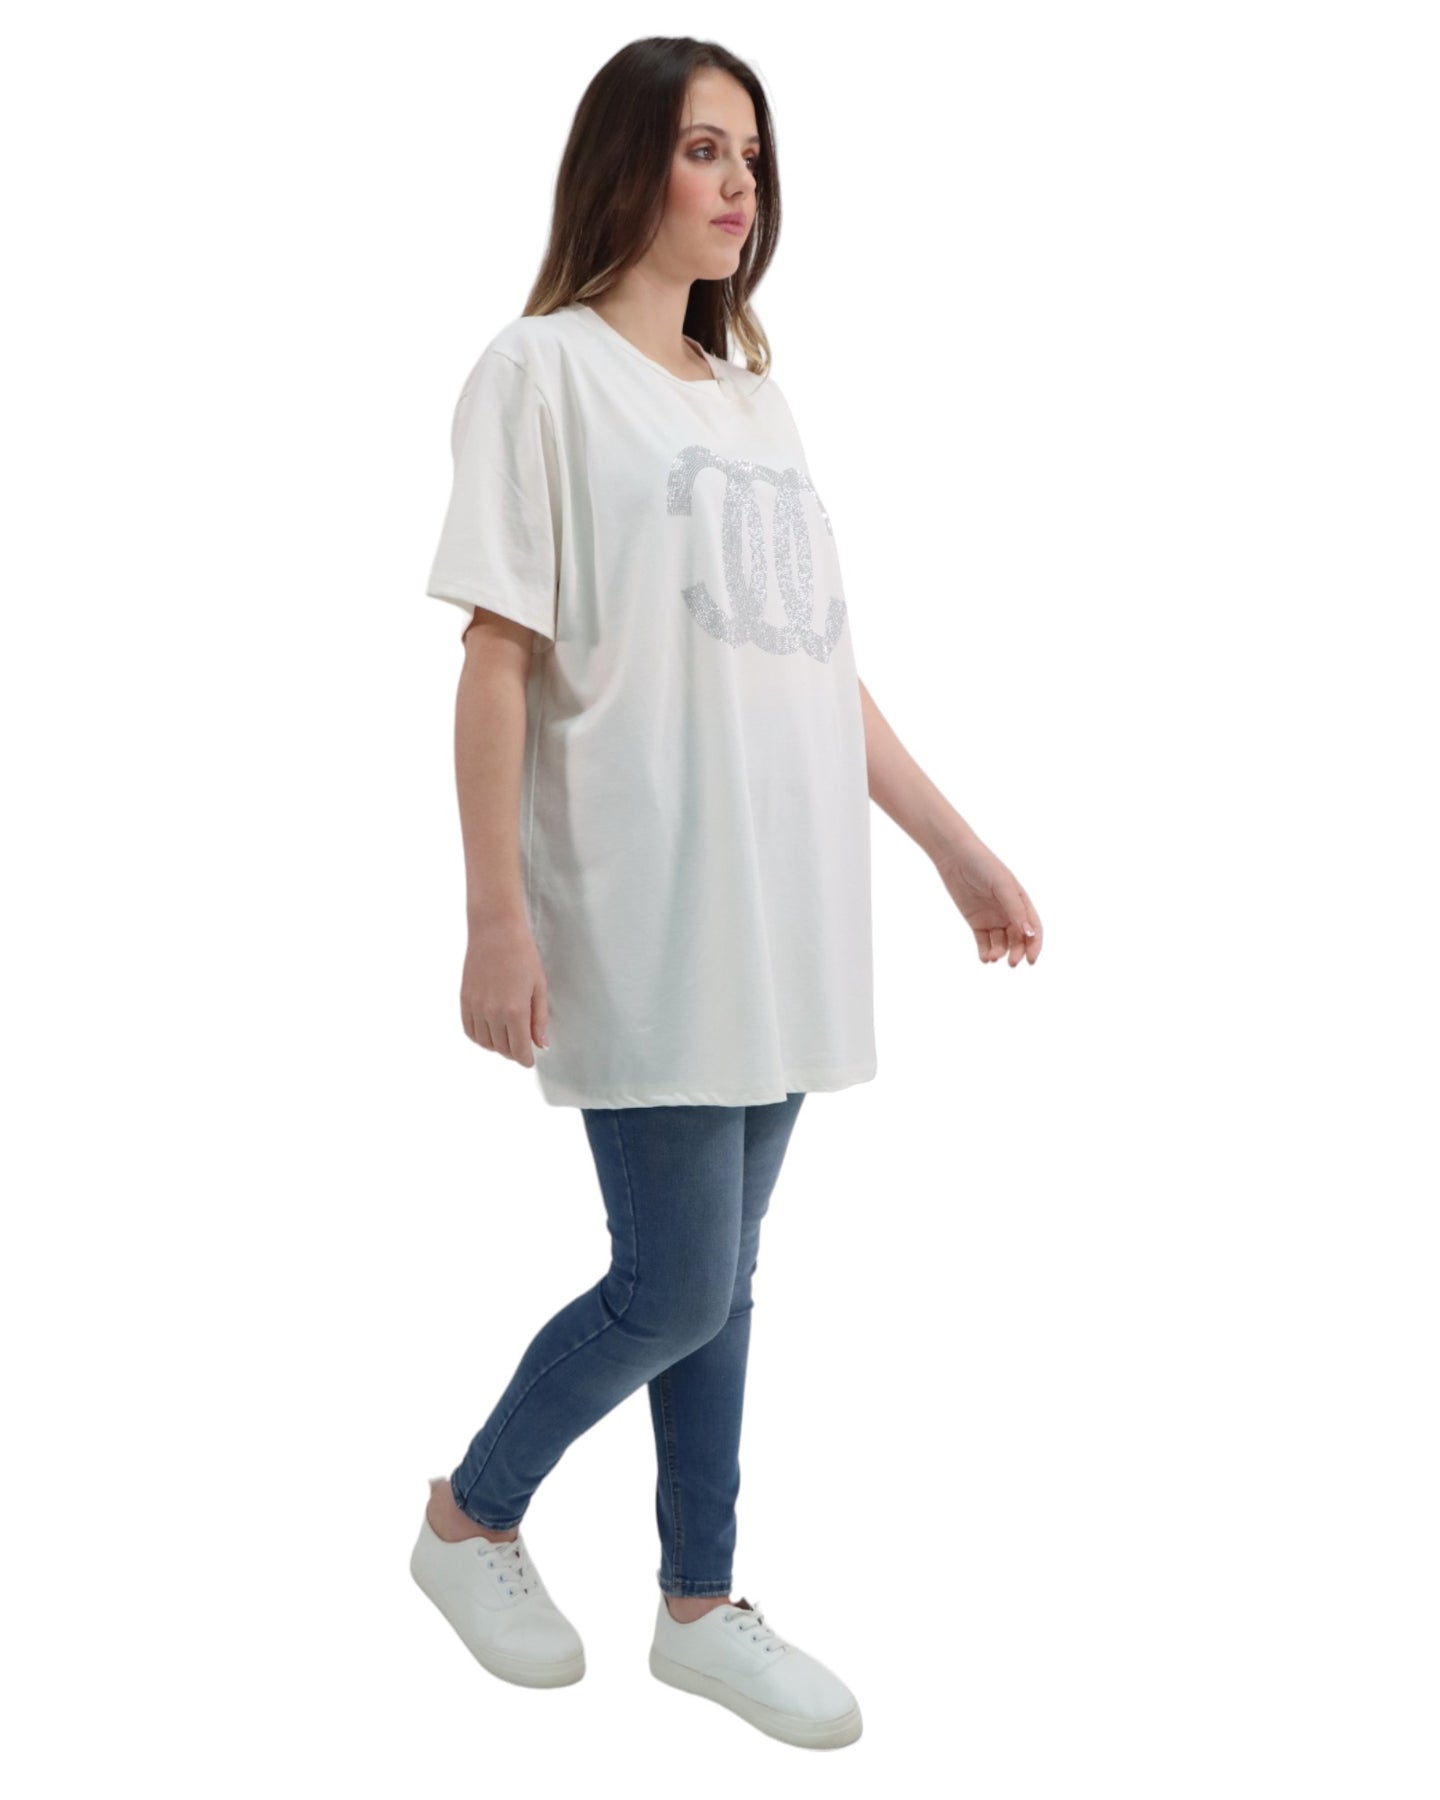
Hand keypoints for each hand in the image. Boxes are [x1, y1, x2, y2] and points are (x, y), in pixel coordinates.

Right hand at [461, 914, 550, 1066]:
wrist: (495, 931)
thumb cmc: (523, 955)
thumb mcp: (539, 987)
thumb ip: (539, 1019)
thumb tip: (540, 1044)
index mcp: (515, 1011)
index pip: (519, 1049)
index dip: (525, 1059)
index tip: (529, 1061)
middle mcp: (492, 1013)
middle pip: (502, 1048)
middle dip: (514, 1052)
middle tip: (522, 1046)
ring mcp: (476, 1007)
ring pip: (485, 1043)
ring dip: (497, 1046)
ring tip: (507, 1038)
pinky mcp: (464, 1000)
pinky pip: (469, 1030)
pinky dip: (479, 1037)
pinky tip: (489, 1032)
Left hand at [934, 833, 1041, 965]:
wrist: (955, 857)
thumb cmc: (983, 865)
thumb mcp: (1002, 886)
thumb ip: (1015, 909)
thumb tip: (1029, 933)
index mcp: (1021, 902)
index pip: (1033, 928)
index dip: (1034, 945)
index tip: (1031, 960)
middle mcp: (1009, 913)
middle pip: (1018, 939)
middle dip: (1017, 952)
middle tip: (1011, 963)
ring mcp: (992, 918)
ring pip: (1001, 943)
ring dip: (999, 953)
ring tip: (992, 957)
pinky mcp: (976, 922)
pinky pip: (984, 942)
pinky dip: (985, 952)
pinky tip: (985, 958)